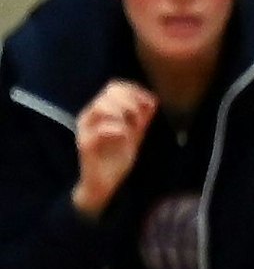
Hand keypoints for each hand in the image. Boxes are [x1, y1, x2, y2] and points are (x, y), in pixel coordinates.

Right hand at [72, 81, 157, 216]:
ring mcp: (85, 129)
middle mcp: (90, 116)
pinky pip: (99, 130)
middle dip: (130, 101)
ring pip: (100, 106)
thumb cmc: (117, 156)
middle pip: (108, 92)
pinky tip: (125, 136)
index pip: (114, 87)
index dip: (134, 90)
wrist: (105, 182)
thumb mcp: (135, 134)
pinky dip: (117, 130)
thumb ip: (142, 117)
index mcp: (101, 111)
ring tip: (132, 126)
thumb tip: (153, 100)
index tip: (150, 103)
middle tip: (140, 118)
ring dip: (122, 113)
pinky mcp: (85, 144)